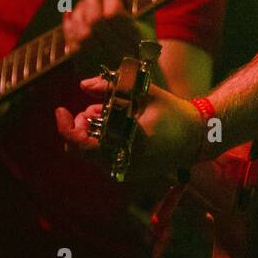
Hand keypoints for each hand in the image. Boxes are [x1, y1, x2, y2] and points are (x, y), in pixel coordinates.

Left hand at [55, 76, 205, 181]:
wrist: (197, 137)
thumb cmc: (173, 111)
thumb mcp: (144, 92)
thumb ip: (112, 87)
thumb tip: (83, 85)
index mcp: (125, 143)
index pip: (81, 144)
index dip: (66, 127)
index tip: (60, 110)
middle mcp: (122, 162)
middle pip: (81, 150)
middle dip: (81, 125)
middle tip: (92, 107)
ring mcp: (125, 171)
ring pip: (91, 154)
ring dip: (92, 132)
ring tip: (108, 112)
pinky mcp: (129, 172)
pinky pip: (104, 157)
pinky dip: (102, 140)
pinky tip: (116, 124)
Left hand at [62, 0, 146, 73]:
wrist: (139, 76)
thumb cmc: (143, 38)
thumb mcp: (145, 13)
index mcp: (137, 39)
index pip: (113, 15)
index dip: (110, 0)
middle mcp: (118, 54)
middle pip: (94, 23)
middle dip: (92, 2)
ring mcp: (101, 64)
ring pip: (81, 34)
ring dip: (80, 12)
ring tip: (86, 2)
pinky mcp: (85, 69)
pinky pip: (71, 45)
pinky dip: (69, 25)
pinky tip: (71, 13)